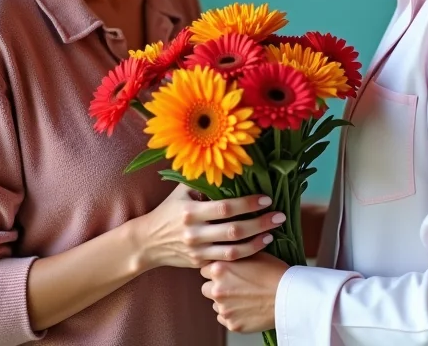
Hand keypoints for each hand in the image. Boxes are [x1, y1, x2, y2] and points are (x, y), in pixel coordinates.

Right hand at [129, 185, 284, 271]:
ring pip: (234, 251)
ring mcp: (198, 251)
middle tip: (279, 216)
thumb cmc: (169, 210)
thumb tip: (229, 163)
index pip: (224, 207)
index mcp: (190, 210)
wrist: (148, 242)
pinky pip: (227, 261)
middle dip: (260, 223)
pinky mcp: (200, 264)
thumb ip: (202, 179)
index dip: (247, 204)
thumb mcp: (181, 191)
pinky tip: (259, 246)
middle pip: (233, 231)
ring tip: (272, 233)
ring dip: (257, 242)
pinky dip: (246, 255)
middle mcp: (194, 232)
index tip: (266, 198)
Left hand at [200, 253, 287, 333]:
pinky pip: (225, 319)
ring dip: (225, 302)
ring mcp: (224, 309)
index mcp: (219, 269)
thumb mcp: (253, 254)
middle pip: (206, 288)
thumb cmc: (275, 273)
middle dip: (217, 287)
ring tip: (244, 298)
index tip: (227, 273)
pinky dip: (233, 315)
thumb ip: (235, 255)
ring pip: (216, 305)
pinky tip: (247, 309)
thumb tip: (227, 251)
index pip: (205, 270)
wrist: (289, 297)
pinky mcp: (232, 324)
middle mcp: (217, 289)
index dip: (217, 271)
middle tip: (235, 286)